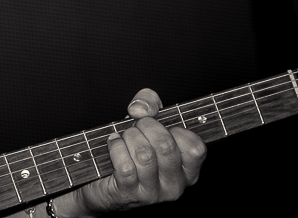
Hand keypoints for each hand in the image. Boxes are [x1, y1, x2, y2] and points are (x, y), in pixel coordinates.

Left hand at [58, 88, 205, 215]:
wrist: (102, 180)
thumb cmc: (131, 148)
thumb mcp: (146, 119)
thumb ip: (149, 102)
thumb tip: (141, 109)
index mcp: (187, 170)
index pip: (195, 147)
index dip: (174, 128)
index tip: (160, 126)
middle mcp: (175, 185)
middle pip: (165, 146)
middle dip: (145, 126)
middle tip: (136, 127)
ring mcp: (153, 193)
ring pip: (144, 155)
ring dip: (129, 138)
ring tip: (125, 138)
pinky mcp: (130, 194)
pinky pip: (126, 166)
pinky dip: (116, 148)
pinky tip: (114, 145)